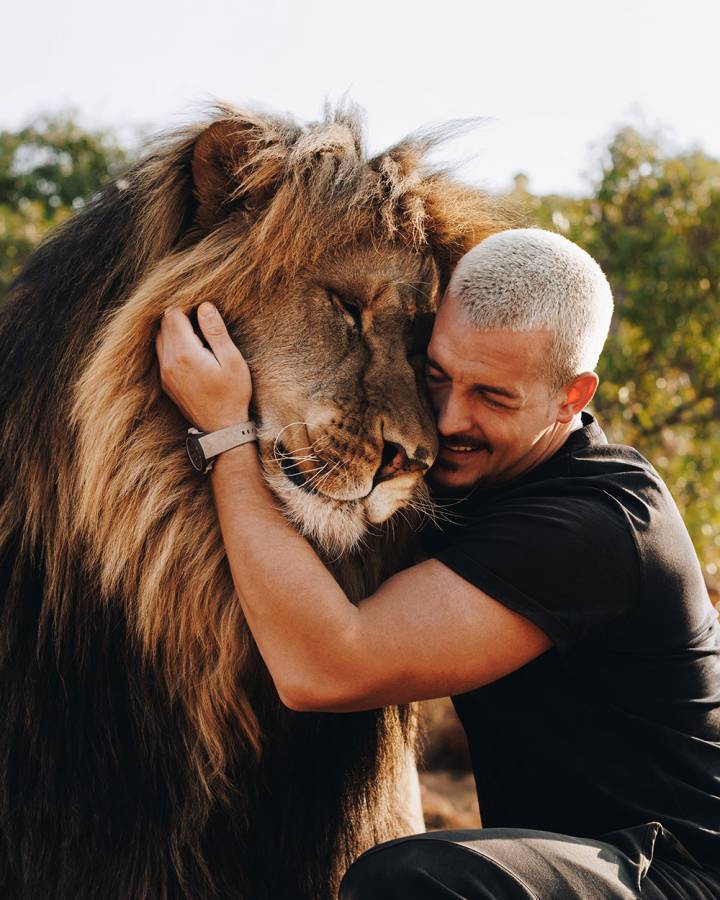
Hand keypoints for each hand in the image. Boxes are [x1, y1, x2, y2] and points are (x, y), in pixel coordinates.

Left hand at [156, 302, 252, 431]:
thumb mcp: (232, 360)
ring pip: (159, 338)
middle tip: (202, 321)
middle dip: (180, 317)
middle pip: (163, 324)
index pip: (172, 315)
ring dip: (174, 331)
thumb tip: (204, 306)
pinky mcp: (166, 382)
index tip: (203, 311)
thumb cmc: (232, 394)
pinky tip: (191, 351)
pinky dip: (172, 345)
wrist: (221, 428)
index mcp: (185, 353)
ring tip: (197, 335)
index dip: (187, 306)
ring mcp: (164, 374)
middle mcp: (169, 362)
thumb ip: (216, 331)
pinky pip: (161, 353)